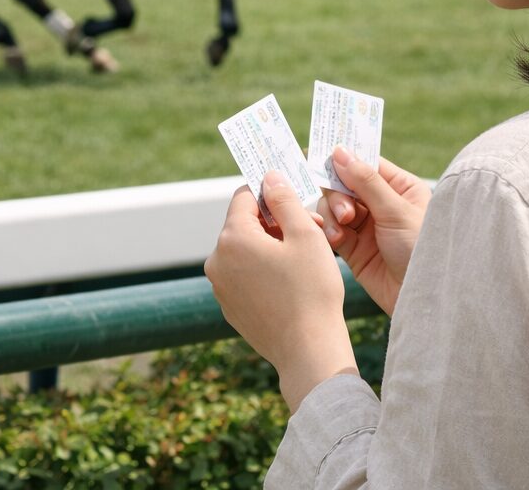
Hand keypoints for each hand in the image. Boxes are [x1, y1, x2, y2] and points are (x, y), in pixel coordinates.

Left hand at [205, 175, 357, 412]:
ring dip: (269, 247)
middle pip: (243, 224)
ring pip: (244, 251)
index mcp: (232, 237)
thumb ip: (284, 200)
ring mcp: (220, 287)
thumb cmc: (311, 290)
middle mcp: (217, 260)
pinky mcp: (229, 307)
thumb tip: (269, 176)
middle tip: (310, 231)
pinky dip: (262, 271)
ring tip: (303, 259)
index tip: (293, 199)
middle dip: (274, 222)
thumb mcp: (305, 235)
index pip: (244, 197)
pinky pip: (244, 276)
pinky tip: (290, 284)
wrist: (308, 351)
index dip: (270, 193)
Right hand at [317, 150, 431, 313]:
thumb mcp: (396, 211)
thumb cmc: (421, 250)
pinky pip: (332, 229)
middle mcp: (382, 204)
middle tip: (346, 213)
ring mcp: (367, 226)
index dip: (344, 161)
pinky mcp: (354, 248)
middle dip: (338, 194)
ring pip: (334, 207)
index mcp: (400, 187)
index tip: (320, 157)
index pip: (366, 164)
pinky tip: (335, 238)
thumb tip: (339, 151)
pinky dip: (329, 230)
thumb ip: (366, 181)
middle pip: (345, 185)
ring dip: (333, 213)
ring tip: (342, 228)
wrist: (424, 299)